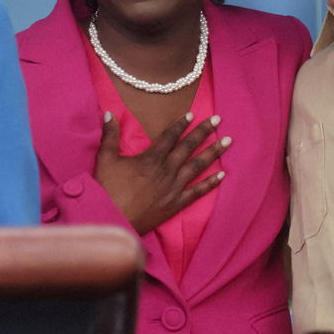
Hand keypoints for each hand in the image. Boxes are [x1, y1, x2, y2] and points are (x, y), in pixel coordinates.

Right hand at [94, 112, 230, 233]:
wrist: (113, 220)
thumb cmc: (107, 190)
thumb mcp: (105, 159)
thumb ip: (109, 135)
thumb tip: (109, 113)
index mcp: (151, 158)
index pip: (170, 136)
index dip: (181, 124)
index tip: (192, 114)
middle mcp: (166, 170)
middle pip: (188, 147)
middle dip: (204, 131)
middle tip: (218, 119)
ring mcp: (174, 188)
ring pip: (198, 166)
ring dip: (213, 152)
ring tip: (228, 142)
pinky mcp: (176, 204)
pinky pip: (198, 192)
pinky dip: (211, 183)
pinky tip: (222, 176)